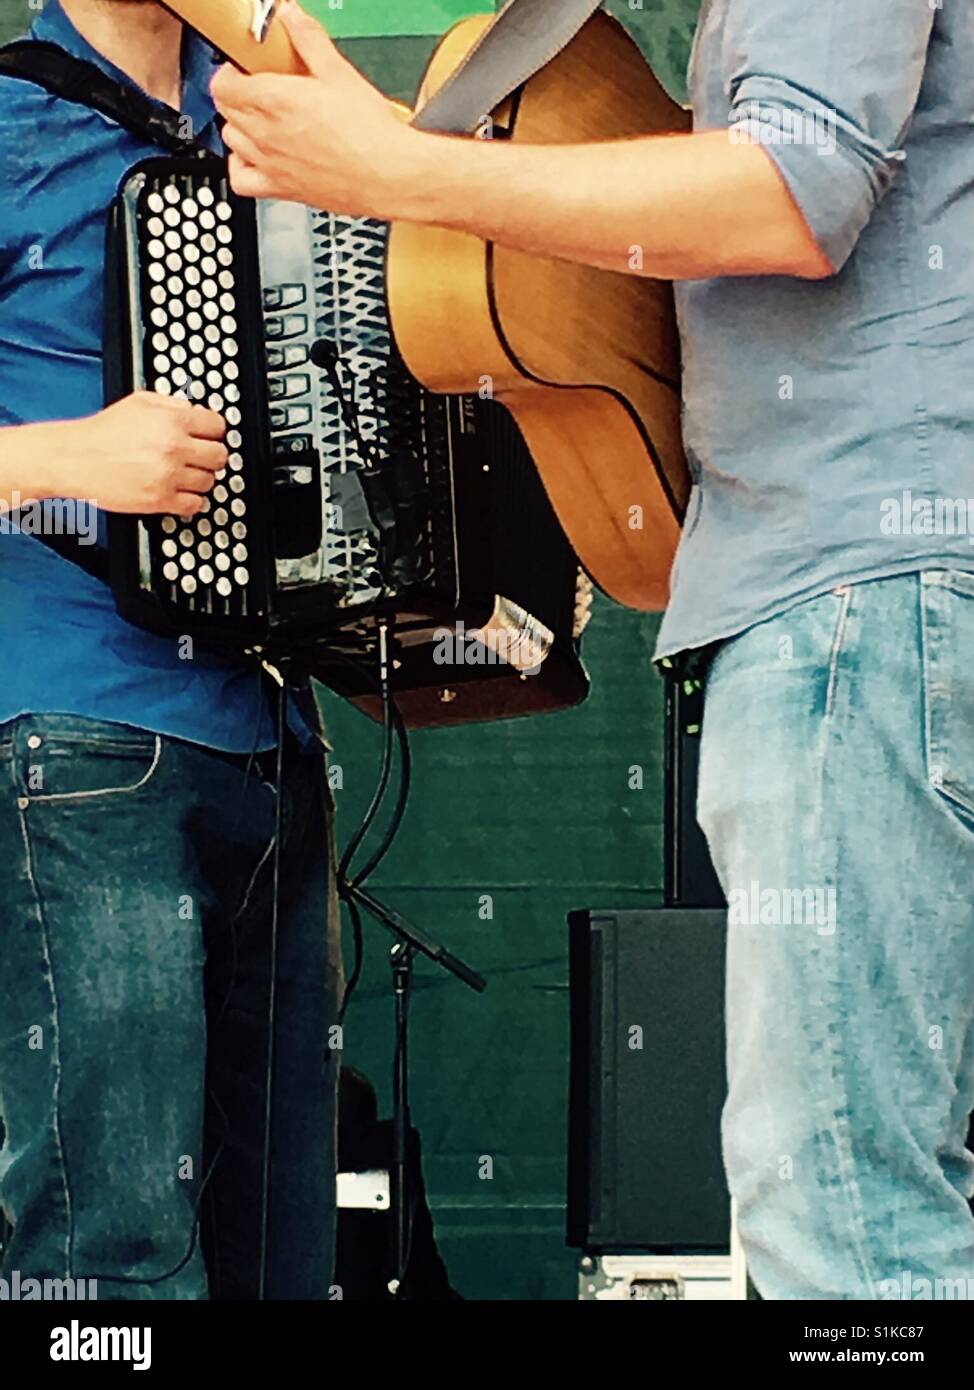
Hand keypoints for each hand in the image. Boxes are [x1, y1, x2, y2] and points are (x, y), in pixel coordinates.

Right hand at [68, 392, 227, 516]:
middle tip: (198, 457)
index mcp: (173, 420)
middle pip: (220, 456)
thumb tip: (194, 411)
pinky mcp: (161, 500)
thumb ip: (172, 404)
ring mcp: (170, 476)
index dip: (213, 432)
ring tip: (183, 474)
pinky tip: (179, 491)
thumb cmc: (102, 433)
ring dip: (200, 479)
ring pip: (209, 482)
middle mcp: (175, 448)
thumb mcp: (139, 402)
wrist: (75, 459)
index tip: (208, 437)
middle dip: (210, 456)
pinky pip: (196, 505)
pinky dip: (191, 500)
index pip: (219, 427)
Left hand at [210, 2, 416, 217]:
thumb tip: (291, 16)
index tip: (247, 67)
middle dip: (236, 93)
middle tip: (260, 88)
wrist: (388, 175)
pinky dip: (241, 166)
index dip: (232, 70)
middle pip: (225, 109)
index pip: (222, 82)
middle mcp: (264, 133)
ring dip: (239, 126)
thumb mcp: (338, 72)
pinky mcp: (280, 189)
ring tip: (261, 120)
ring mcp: (269, 163)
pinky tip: (256, 157)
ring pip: (230, 140)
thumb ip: (308, 39)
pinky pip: (240, 179)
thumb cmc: (369, 132)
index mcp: (273, 100)